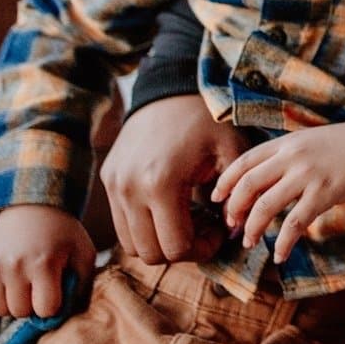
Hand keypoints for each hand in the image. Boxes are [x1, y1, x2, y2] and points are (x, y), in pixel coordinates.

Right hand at [0, 205, 95, 318]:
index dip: (54, 306)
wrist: (31, 205)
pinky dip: (0, 294)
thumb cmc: (63, 233)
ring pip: (0, 309)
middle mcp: (14, 266)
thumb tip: (71, 315)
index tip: (57, 292)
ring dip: (15, 303)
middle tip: (41, 287)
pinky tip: (13, 278)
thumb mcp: (83, 252)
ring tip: (27, 284)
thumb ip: (82, 285)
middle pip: (20, 312)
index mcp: (43, 264)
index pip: (45, 310)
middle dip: (33, 306)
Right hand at [102, 94, 245, 263]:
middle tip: (206, 229)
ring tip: (188, 219)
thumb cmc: (208, 120)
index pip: (175, 247)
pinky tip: (171, 208)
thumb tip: (235, 231)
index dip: (203, 250)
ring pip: (131, 244)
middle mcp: (129, 189)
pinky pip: (122, 224)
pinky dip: (145, 228)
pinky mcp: (108, 180)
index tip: (221, 231)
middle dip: (182, 250)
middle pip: (150, 254)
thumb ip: (236, 196)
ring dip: (161, 242)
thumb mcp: (232, 153)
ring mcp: (114, 186)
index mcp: (160, 184)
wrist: (171, 89)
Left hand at [211, 121, 344, 263]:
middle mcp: (292, 156)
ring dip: (253, 228)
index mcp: (285, 143)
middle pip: (248, 185)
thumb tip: (260, 184)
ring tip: (250, 242)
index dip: (225, 182)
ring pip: (266, 206)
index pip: (243, 161)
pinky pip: (296, 223)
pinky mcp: (325, 193)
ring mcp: (308, 175)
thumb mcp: (308, 141)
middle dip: (235, 209)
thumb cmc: (344, 145)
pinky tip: (280, 255)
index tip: (216, 199)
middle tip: (232, 225)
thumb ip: (284, 157)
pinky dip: (284, 242)